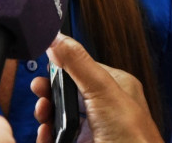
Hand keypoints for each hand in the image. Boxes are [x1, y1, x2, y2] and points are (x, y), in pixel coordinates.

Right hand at [31, 34, 162, 142]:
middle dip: (50, 92)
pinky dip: (48, 135)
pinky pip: (59, 137)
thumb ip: (79, 63)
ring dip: (46, 114)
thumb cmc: (132, 137)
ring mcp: (94, 128)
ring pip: (62, 115)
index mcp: (116, 86)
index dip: (61, 67)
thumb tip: (57, 37)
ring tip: (42, 115)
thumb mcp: (103, 91)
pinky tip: (45, 134)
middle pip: (68, 92)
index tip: (44, 68)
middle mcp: (105, 106)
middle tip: (38, 92)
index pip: (82, 68)